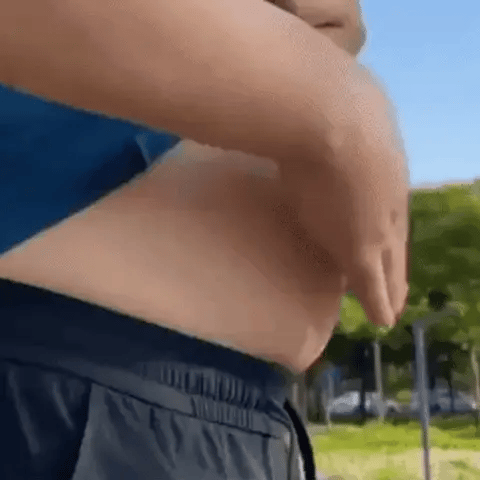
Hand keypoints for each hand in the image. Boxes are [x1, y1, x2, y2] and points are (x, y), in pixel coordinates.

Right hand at [281, 66, 408, 327]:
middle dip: (394, 262)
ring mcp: (376, 222)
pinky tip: (383, 320)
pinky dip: (379, 301)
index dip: (386, 226)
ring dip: (388, 282)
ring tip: (390, 302)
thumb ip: (331, 119)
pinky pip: (372, 284)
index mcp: (385, 164)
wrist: (323, 114)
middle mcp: (389, 196)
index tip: (383, 243)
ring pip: (387, 262)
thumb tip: (312, 109)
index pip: (388, 206)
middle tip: (396, 285)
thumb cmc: (325, 99)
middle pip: (394, 237)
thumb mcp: (339, 105)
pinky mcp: (358, 248)